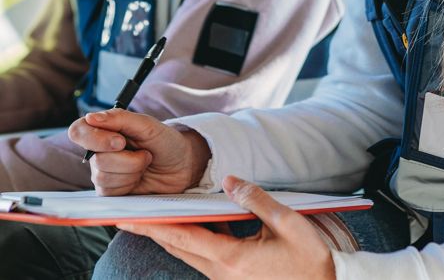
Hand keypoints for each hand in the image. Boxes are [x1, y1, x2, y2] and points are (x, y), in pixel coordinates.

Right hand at [67, 108, 210, 195]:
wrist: (183, 166)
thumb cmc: (166, 142)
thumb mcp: (147, 125)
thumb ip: (120, 118)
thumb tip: (90, 117)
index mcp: (106, 129)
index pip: (78, 131)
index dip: (94, 138)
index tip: (120, 141)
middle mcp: (100, 151)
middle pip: (96, 160)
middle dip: (127, 159)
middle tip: (144, 153)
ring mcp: (104, 172)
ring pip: (103, 177)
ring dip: (132, 171)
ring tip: (144, 163)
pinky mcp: (111, 192)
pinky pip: (110, 192)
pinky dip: (130, 184)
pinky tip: (140, 177)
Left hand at [116, 175, 336, 278]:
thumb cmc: (310, 260)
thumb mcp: (288, 223)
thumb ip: (256, 200)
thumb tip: (231, 180)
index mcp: (231, 259)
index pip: (183, 237)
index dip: (154, 225)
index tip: (129, 217)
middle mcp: (222, 273)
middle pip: (179, 248)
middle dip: (153, 231)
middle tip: (128, 215)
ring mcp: (226, 279)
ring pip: (189, 254)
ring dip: (170, 236)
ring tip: (151, 217)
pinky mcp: (234, 279)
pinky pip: (205, 258)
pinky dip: (191, 241)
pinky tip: (191, 226)